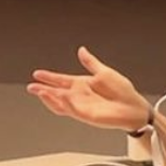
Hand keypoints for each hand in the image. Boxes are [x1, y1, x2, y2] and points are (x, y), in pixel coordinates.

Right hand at [27, 46, 150, 130]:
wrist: (133, 107)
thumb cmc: (122, 91)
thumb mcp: (104, 72)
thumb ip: (90, 62)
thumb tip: (81, 50)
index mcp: (83, 84)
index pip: (61, 80)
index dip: (49, 77)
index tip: (37, 73)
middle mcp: (79, 96)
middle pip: (57, 93)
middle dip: (43, 89)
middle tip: (31, 86)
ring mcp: (82, 106)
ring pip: (60, 103)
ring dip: (49, 98)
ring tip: (39, 92)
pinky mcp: (87, 115)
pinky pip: (72, 110)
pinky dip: (65, 103)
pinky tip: (59, 96)